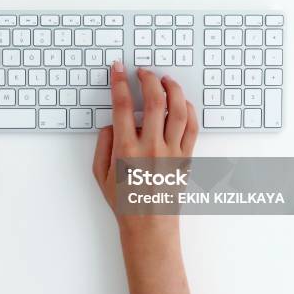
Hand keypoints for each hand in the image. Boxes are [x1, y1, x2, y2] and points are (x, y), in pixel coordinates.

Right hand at [92, 63, 197, 228]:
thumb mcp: (100, 174)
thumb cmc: (124, 200)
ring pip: (178, 110)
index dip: (119, 82)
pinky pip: (192, 127)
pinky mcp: (186, 157)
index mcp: (126, 150)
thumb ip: (103, 144)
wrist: (149, 225)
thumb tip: (113, 123)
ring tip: (165, 79)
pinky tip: (182, 102)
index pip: (123, 106)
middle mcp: (151, 147)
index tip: (118, 68)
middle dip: (148, 79)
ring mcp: (172, 152)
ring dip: (172, 88)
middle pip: (155, 101)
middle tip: (143, 71)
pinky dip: (189, 109)